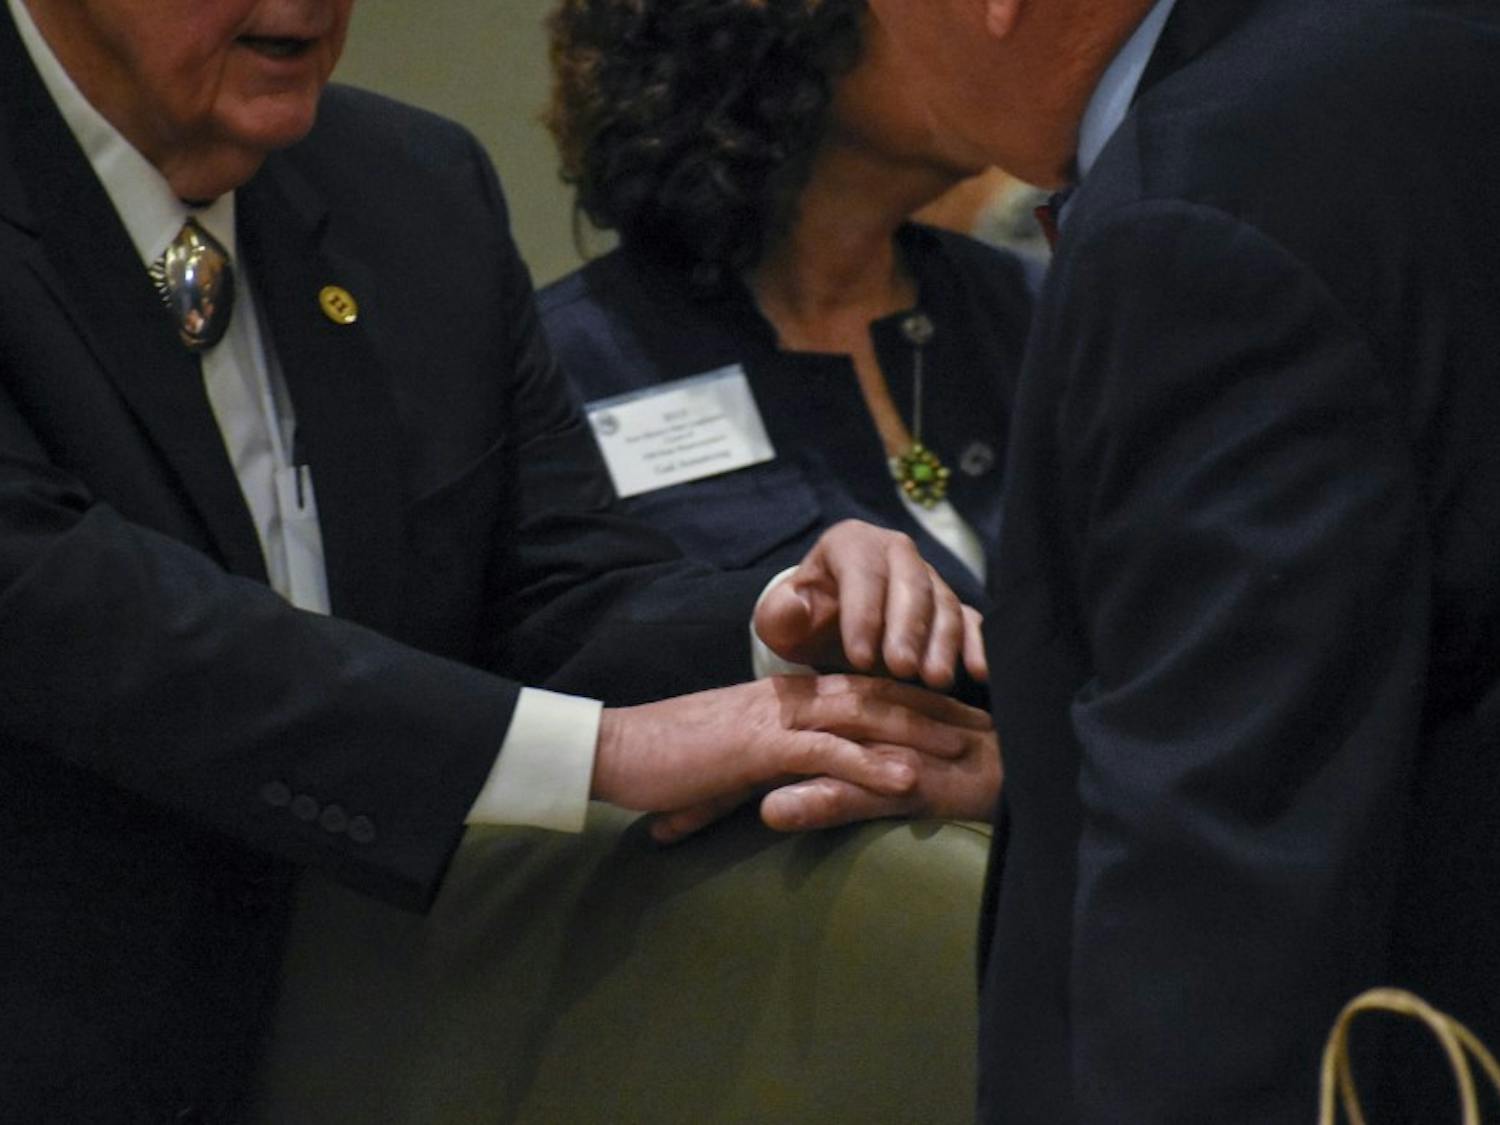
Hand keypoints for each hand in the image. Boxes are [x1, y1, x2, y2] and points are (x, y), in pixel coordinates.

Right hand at [591, 674, 992, 841]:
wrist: (614, 751)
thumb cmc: (666, 759)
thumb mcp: (731, 757)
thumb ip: (769, 762)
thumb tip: (793, 784)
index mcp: (784, 695)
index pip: (861, 689)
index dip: (913, 698)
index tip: (957, 714)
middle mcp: (787, 697)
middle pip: (876, 694)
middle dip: (934, 710)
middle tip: (986, 728)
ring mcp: (774, 718)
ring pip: (861, 714)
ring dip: (917, 732)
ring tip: (965, 751)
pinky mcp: (757, 747)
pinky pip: (823, 752)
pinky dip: (867, 763)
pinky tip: (905, 779)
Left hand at [754, 520, 987, 689]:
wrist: (827, 626)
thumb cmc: (802, 620)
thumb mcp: (778, 618)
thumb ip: (781, 613)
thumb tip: (798, 606)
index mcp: (850, 543)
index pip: (862, 572)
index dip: (863, 613)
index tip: (858, 657)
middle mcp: (895, 551)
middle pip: (911, 583)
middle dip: (909, 628)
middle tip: (903, 669)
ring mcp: (927, 576)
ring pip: (944, 602)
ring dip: (943, 642)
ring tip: (935, 681)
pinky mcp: (950, 604)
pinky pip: (969, 619)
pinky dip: (977, 643)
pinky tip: (980, 672)